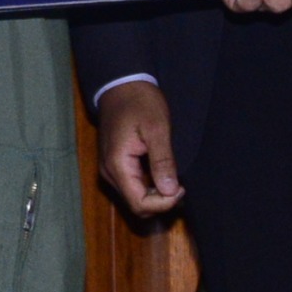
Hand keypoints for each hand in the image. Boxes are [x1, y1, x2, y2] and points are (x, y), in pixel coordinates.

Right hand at [94, 79, 183, 216]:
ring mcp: (110, 170)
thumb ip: (162, 161)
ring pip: (134, 198)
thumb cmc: (140, 103)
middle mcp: (109, 173)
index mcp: (117, 165)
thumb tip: (170, 192)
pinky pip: (132, 187)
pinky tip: (163, 173)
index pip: (139, 204)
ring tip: (174, 179)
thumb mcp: (157, 129)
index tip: (181, 187)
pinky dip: (149, 187)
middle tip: (181, 184)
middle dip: (160, 202)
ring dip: (156, 196)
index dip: (163, 203)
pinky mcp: (114, 166)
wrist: (121, 86)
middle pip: (136, 205)